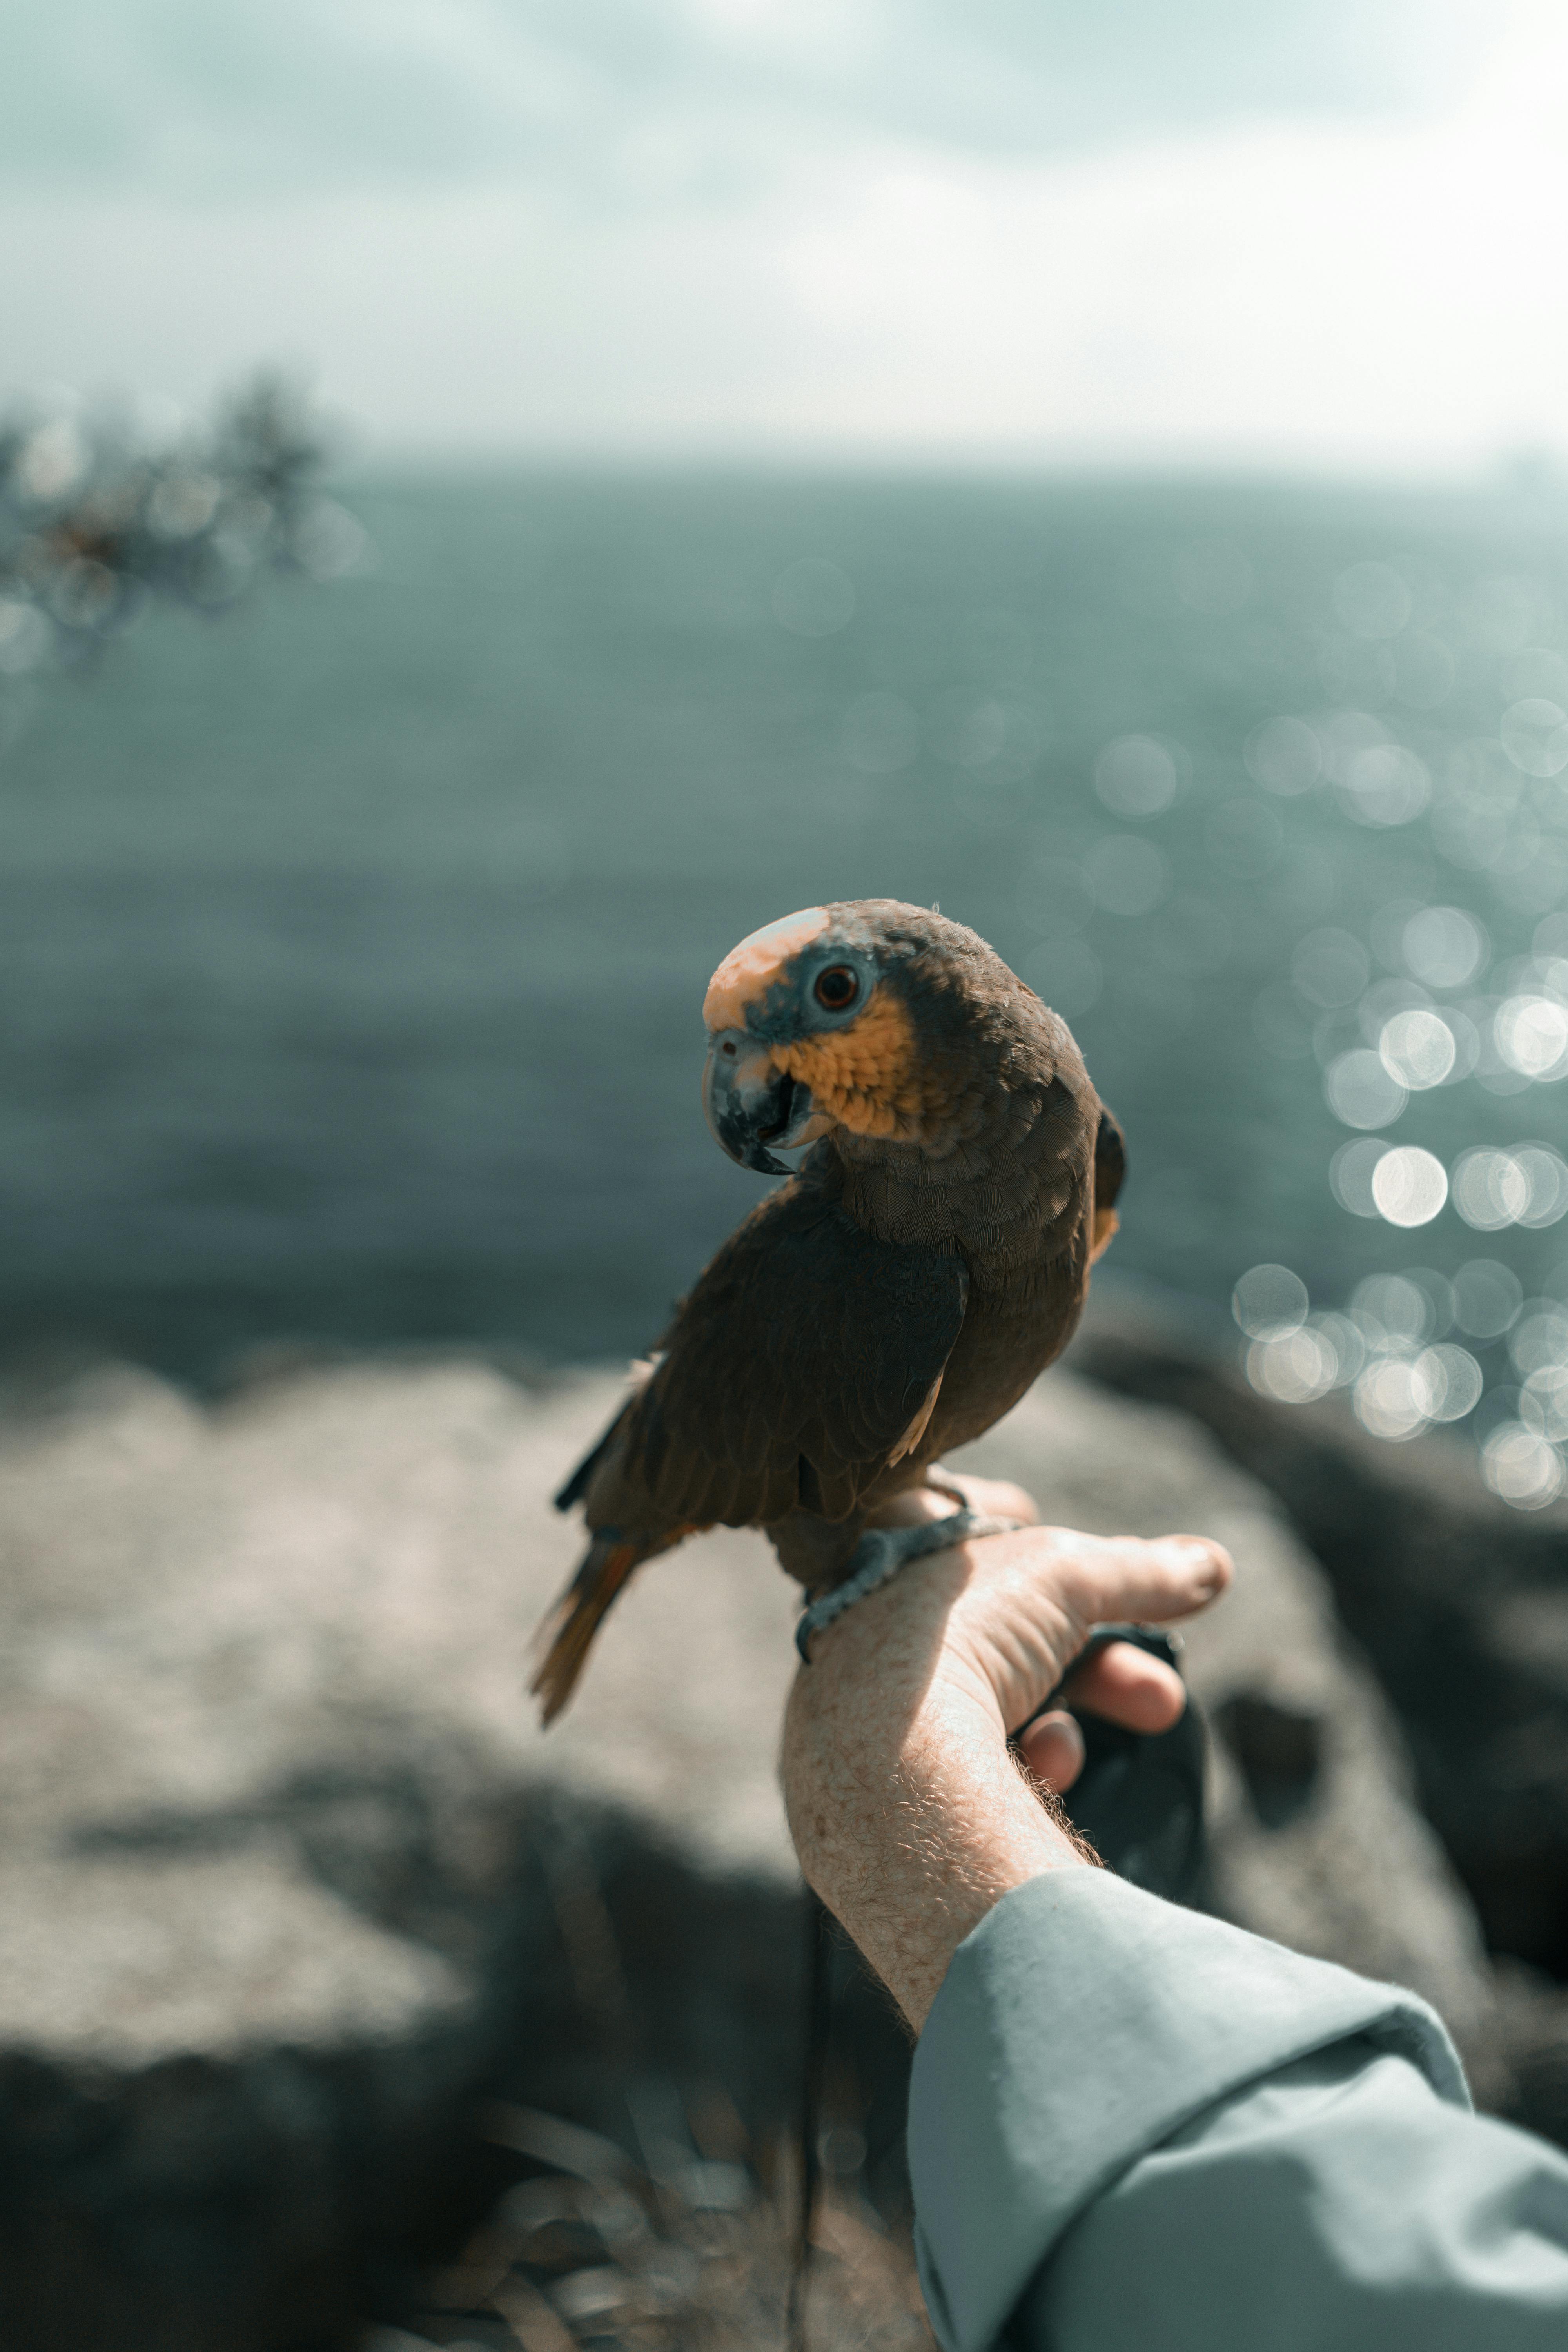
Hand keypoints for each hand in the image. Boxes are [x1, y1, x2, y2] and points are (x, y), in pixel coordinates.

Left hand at [864, 1472, 1198, 1795]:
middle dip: (1100, 1671)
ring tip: (1078, 1746)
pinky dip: (1020, 1768)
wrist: (885, 1758)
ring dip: (1063, 1725)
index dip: (1039, 1549)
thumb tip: (1213, 1565)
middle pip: (1012, 1641)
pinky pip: (973, 1769)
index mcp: (891, 1556)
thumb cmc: (957, 1636)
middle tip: (1159, 1700)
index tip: (1084, 1577)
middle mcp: (873, 1630)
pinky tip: (1043, 1770)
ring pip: (999, 1710)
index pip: (970, 1535)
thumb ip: (1141, 1569)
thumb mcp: (1066, 1575)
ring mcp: (873, 1711)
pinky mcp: (888, 1784)